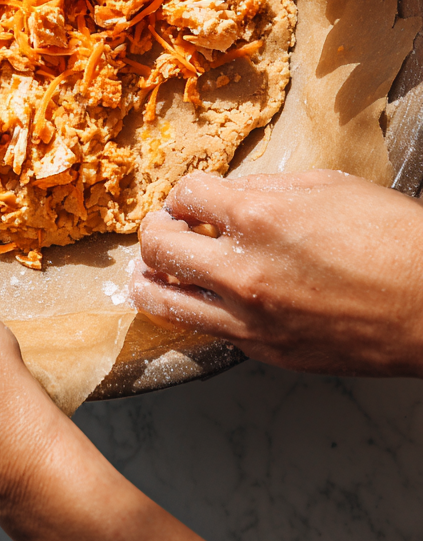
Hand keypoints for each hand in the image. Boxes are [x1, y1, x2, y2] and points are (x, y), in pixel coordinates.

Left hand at [131, 170, 422, 376]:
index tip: (191, 198)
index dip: (184, 192)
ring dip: (149, 278)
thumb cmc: (392, 239)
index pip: (185, 195)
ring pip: (164, 301)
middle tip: (165, 226)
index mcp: (258, 218)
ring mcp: (251, 320)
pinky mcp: (266, 352)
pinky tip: (196, 299)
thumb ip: (268, 188)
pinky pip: (208, 330)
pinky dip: (192, 311)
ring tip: (148, 270)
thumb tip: (232, 195)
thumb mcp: (327, 187)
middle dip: (156, 229)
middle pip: (159, 245)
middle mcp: (243, 272)